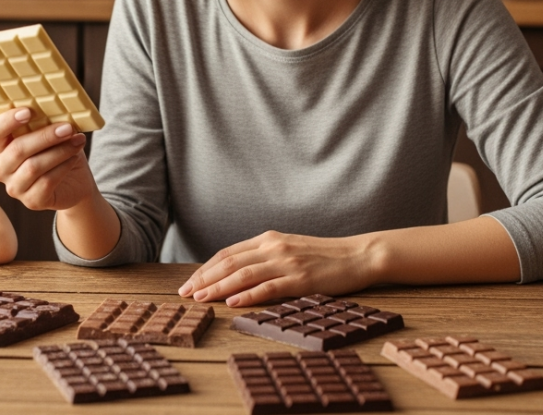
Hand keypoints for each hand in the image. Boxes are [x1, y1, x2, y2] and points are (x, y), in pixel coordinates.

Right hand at [0, 108, 96, 210]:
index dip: (8, 121)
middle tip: (67, 128)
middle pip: (17, 149)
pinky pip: (47, 182)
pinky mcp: (31, 202)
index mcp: (0, 146)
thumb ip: (46, 122)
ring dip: (59, 151)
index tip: (29, 111)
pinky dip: (63, 167)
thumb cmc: (58, 152)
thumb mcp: (50, 133)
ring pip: (33, 166)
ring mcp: (14, 187)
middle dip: (45, 136)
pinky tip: (74, 158)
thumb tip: (57, 108)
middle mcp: (2, 168)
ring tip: (77, 141)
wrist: (74, 183)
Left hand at [178, 231, 379, 307]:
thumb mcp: (289, 249)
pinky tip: (232, 302)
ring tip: (201, 299)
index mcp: (268, 239)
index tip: (189, 283)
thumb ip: (264, 257)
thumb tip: (235, 274)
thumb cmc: (323, 256)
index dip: (205, 269)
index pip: (227, 254)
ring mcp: (288, 263)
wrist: (358, 255)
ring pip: (244, 275)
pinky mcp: (302, 280)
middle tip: (185, 294)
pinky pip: (269, 288)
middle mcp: (274, 247)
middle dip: (204, 279)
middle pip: (230, 263)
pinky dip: (248, 295)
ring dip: (218, 287)